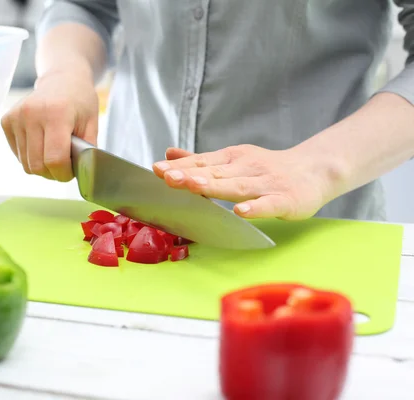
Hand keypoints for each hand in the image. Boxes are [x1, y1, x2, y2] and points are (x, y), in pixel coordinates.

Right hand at [1, 69, 99, 180]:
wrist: (62, 79)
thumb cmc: (80, 102)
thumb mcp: (92, 124)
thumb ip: (87, 151)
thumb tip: (81, 174)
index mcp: (56, 114)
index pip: (55, 159)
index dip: (63, 173)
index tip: (70, 172)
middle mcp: (31, 114)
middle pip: (37, 165)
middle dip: (52, 173)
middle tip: (63, 166)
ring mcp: (16, 116)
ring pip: (25, 163)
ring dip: (41, 166)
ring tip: (53, 153)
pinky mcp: (6, 120)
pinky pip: (17, 154)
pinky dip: (30, 156)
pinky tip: (41, 143)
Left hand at [152, 145, 333, 219]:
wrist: (315, 170)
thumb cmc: (267, 168)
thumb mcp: (232, 159)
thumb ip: (200, 160)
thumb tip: (168, 154)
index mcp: (232, 158)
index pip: (202, 161)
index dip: (180, 166)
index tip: (157, 168)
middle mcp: (246, 168)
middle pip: (215, 172)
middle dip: (190, 174)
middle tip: (167, 176)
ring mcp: (266, 184)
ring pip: (237, 185)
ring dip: (215, 186)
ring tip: (194, 187)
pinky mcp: (285, 200)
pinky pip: (268, 204)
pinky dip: (255, 207)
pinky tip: (240, 211)